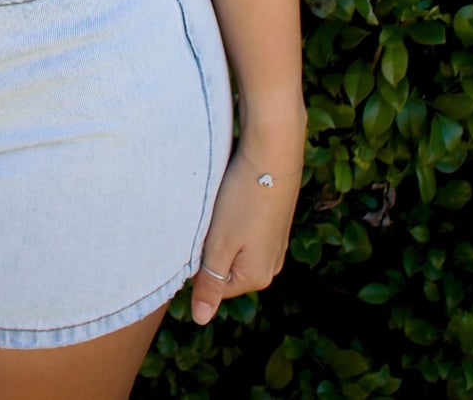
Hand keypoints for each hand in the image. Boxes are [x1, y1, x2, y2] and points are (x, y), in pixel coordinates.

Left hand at [190, 149, 300, 323]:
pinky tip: (233, 200)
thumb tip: (201, 319)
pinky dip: (234, 219)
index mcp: (256, 277)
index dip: (197, 263)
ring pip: (235, 248)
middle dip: (211, 248)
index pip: (213, 287)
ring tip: (221, 208)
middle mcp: (271, 265)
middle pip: (225, 268)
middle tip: (208, 221)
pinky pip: (246, 231)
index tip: (197, 235)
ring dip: (221, 232)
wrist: (273, 153)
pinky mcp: (275, 222)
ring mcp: (276, 244)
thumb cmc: (242, 199)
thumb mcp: (220, 244)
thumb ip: (210, 283)